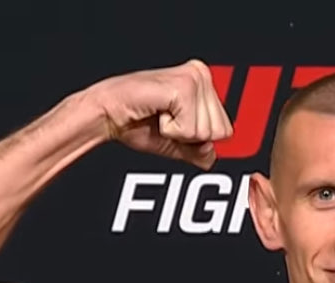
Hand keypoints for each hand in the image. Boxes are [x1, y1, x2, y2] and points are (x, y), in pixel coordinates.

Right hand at [90, 59, 233, 169]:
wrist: (109, 115)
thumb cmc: (137, 122)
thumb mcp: (177, 143)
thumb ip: (200, 151)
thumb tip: (212, 154)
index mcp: (204, 83)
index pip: (226, 130)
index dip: (198, 138)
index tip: (175, 124)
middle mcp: (201, 76)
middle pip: (221, 132)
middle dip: (191, 136)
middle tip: (167, 120)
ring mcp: (193, 79)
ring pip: (207, 132)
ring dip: (180, 133)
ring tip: (161, 115)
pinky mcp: (183, 87)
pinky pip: (191, 129)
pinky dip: (171, 130)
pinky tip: (158, 112)